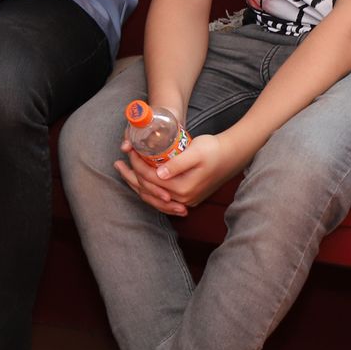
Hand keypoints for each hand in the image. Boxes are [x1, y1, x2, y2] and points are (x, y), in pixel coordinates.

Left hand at [116, 132, 246, 211]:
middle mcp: (183, 199)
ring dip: (136, 183)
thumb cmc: (214, 149)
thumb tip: (159, 174)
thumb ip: (178, 164)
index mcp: (183, 188)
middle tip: (117, 163)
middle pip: (148, 191)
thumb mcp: (196, 152)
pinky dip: (148, 188)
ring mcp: (185, 200)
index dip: (137, 164)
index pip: (150, 179)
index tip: (129, 151)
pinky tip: (139, 179)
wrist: (232, 155)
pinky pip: (161, 196)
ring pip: (153, 195)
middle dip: (131, 176)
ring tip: (124, 170)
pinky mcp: (187, 197)